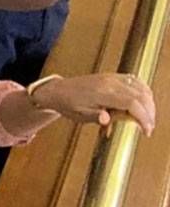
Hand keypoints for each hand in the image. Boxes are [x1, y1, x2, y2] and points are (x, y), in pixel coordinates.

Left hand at [34, 73, 156, 136]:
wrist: (57, 91)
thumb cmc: (67, 104)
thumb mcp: (79, 115)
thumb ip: (96, 117)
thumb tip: (106, 120)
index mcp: (101, 93)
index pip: (131, 102)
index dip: (143, 117)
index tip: (146, 130)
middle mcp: (109, 82)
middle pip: (140, 95)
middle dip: (149, 113)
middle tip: (147, 127)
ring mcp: (111, 77)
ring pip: (140, 87)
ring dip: (148, 103)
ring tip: (146, 118)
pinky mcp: (112, 76)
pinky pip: (134, 81)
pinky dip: (143, 91)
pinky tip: (144, 103)